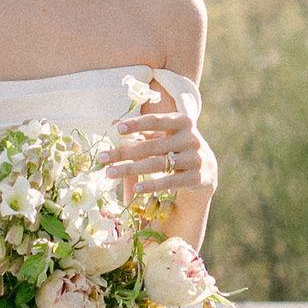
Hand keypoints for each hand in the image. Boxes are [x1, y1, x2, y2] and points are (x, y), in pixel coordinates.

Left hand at [105, 80, 207, 201]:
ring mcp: (195, 158)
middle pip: (151, 146)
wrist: (206, 169)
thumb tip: (113, 123)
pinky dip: (152, 184)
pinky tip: (136, 187)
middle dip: (124, 152)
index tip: (117, 129)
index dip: (136, 124)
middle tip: (101, 158)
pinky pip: (170, 181)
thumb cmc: (177, 147)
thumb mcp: (164, 135)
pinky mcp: (197, 177)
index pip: (156, 121)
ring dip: (131, 169)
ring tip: (110, 173)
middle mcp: (191, 138)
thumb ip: (143, 130)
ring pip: (157, 164)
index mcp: (182, 122)